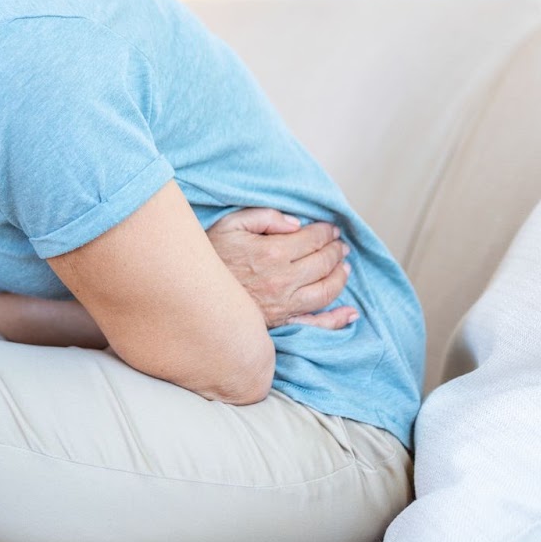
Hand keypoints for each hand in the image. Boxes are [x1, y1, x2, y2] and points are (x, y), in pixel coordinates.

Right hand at [207, 209, 357, 329]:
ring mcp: (285, 304)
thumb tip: (296, 224)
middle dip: (336, 250)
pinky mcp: (281, 323)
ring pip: (326, 291)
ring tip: (344, 266)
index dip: (326, 232)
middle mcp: (284, 280)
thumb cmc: (209, 256)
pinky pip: (316, 324)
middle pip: (323, 263)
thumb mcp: (230, 224)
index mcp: (273, 252)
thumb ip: (264, 217)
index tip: (330, 229)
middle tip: (340, 245)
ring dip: (341, 276)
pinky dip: (337, 320)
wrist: (190, 293)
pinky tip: (350, 313)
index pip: (313, 239)